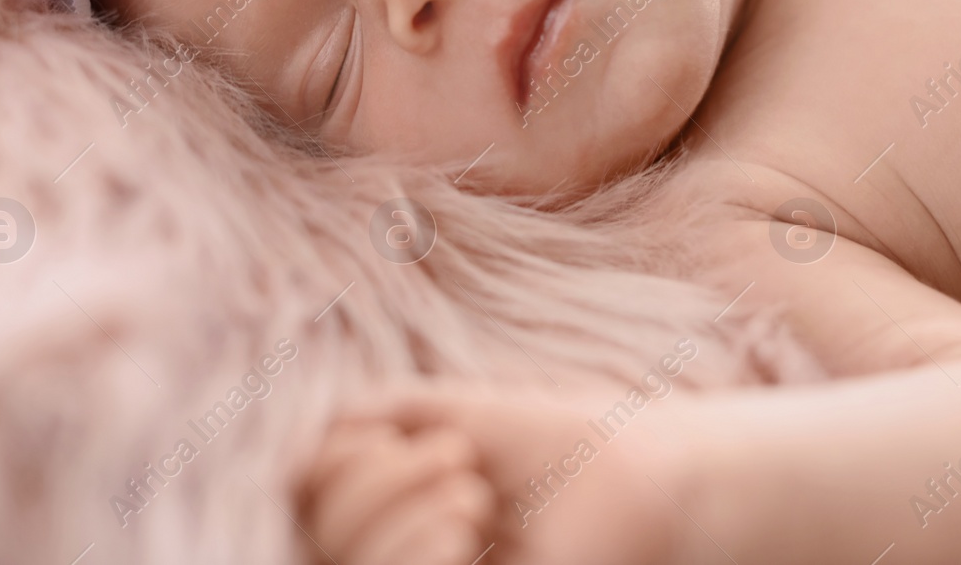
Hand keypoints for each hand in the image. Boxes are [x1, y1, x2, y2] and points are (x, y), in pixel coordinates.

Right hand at [300, 385, 689, 564]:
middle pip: (322, 534)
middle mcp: (412, 549)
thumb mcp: (466, 414)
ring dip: (392, 520)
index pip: (315, 500)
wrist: (645, 478)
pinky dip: (408, 553)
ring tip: (473, 500)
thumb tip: (326, 423)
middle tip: (462, 468)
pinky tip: (463, 533)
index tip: (418, 438)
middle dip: (373, 486)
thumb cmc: (563, 443)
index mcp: (402, 509)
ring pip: (347, 562)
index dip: (341, 463)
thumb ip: (394, 411)